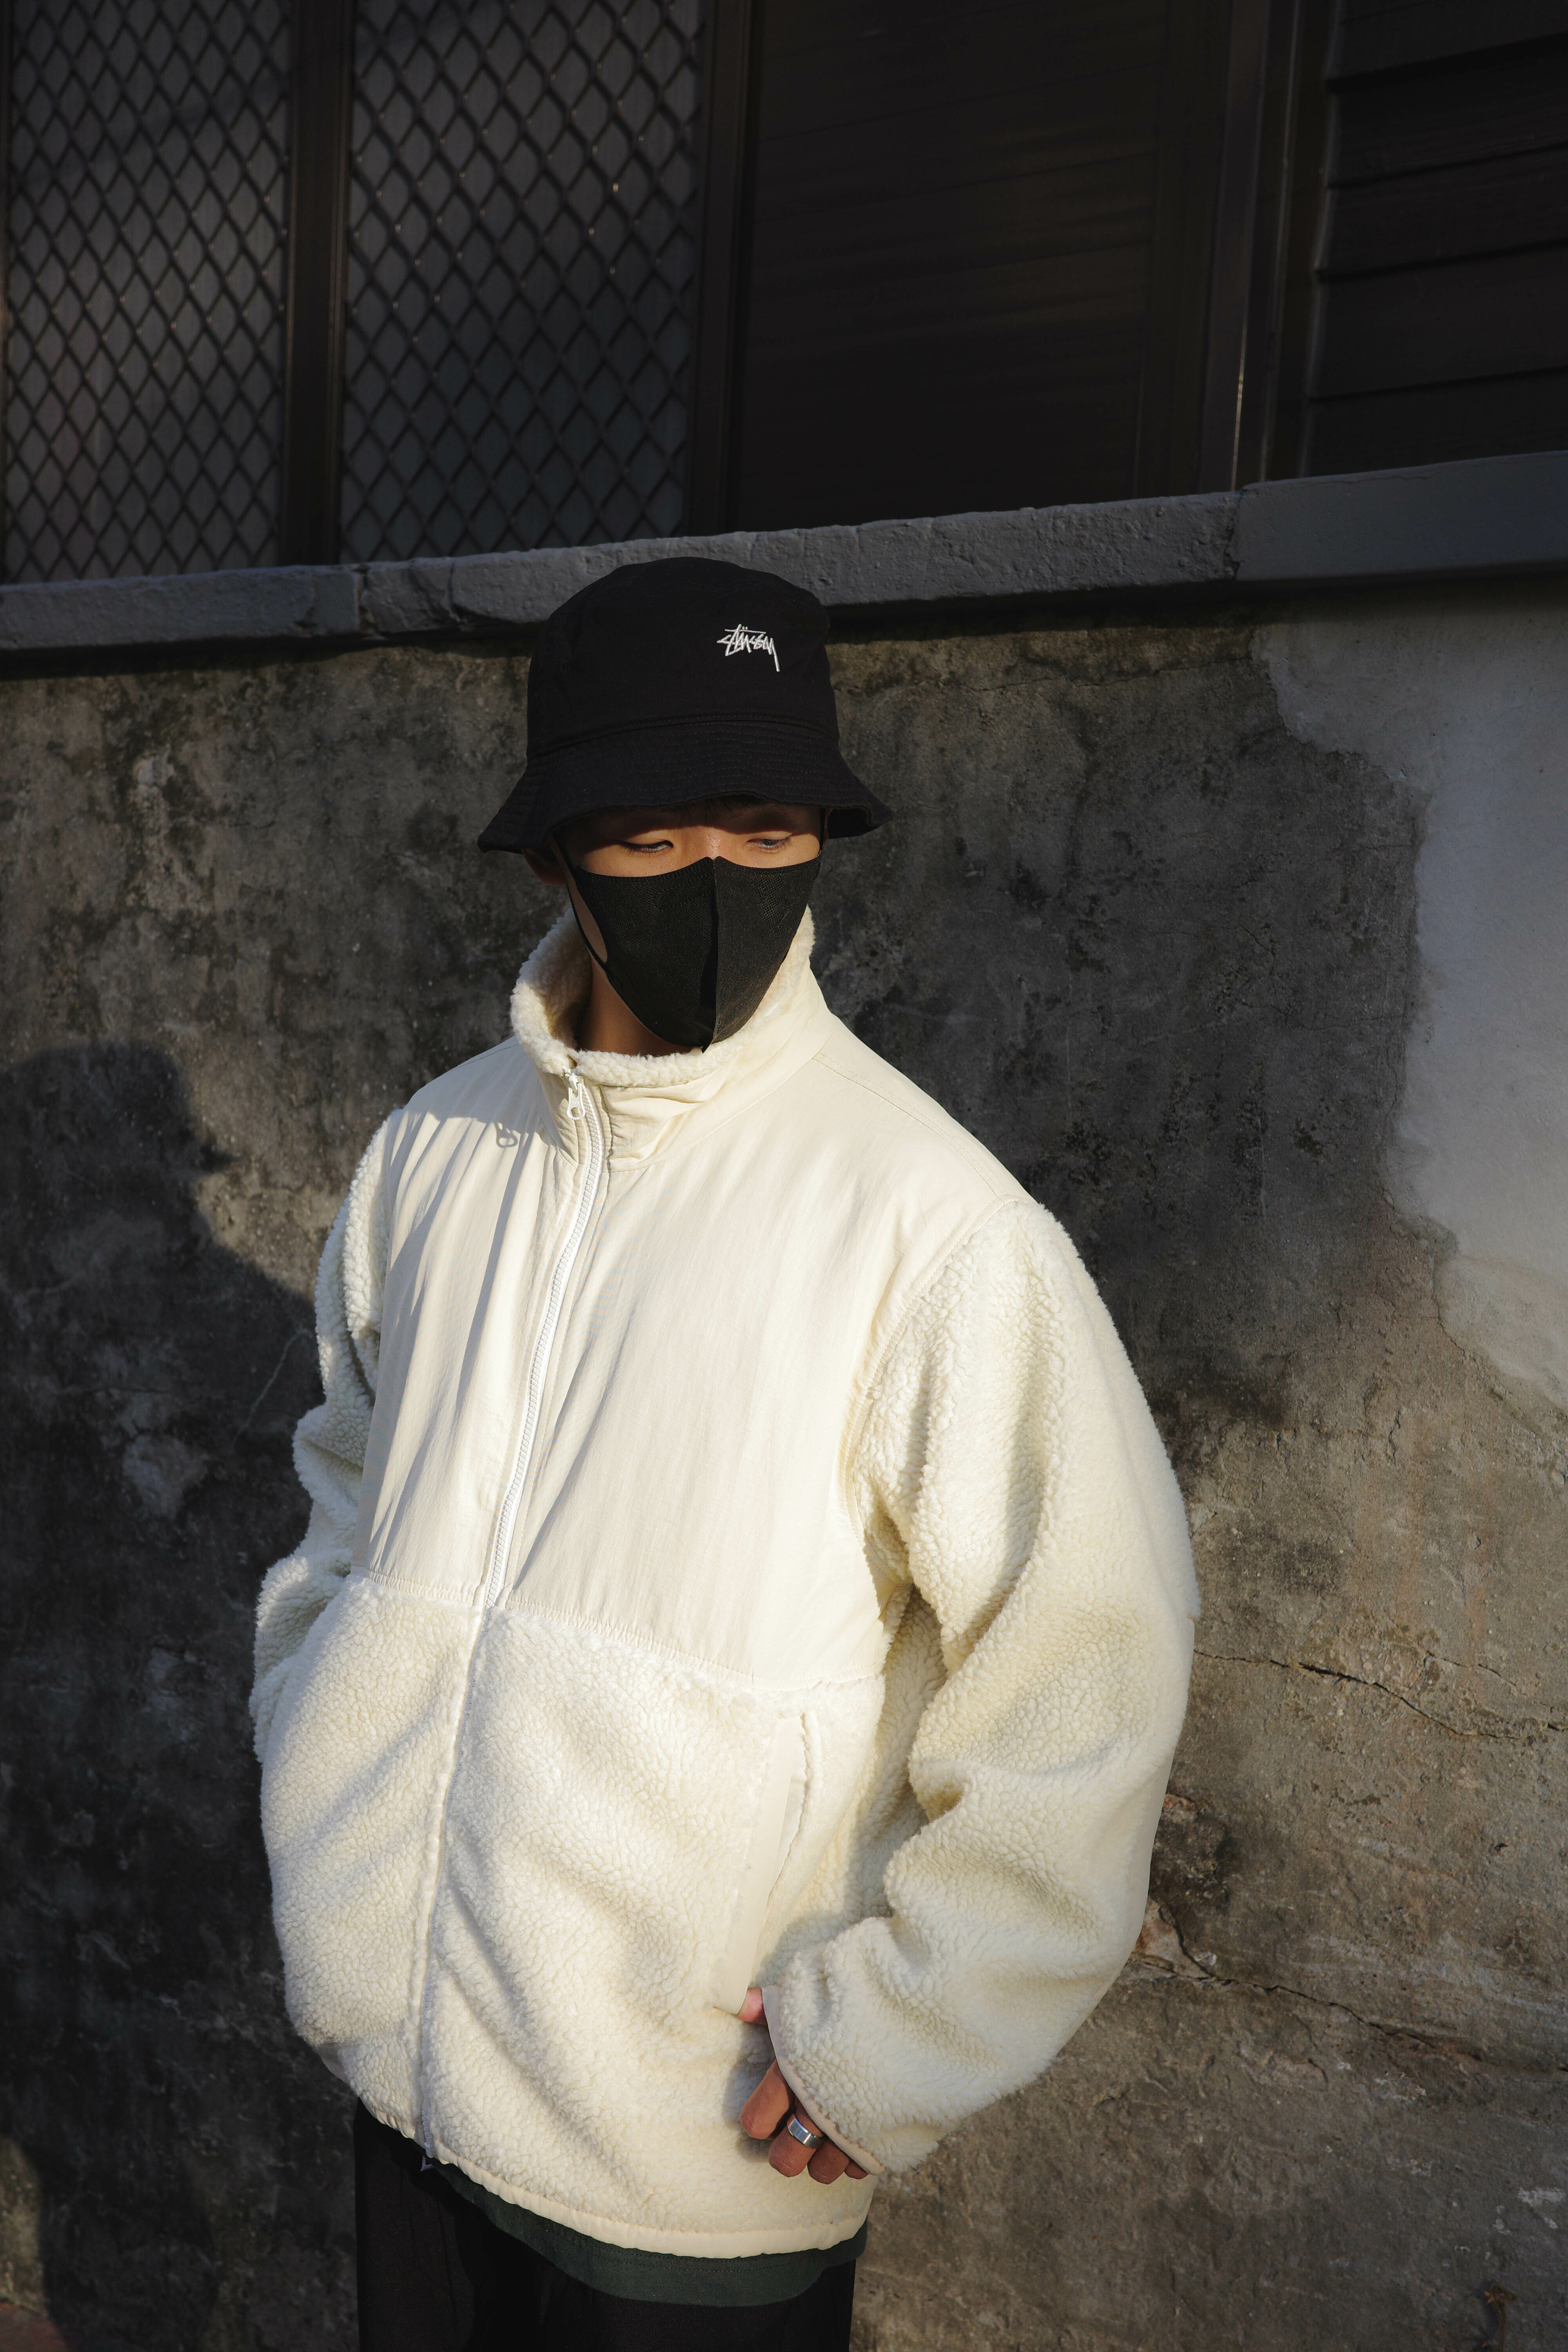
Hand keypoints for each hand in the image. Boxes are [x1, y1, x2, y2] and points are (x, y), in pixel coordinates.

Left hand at [737, 1988, 867, 2183]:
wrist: (924, 2009)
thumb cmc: (856, 1999)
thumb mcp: (808, 1994)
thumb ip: (770, 2006)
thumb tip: (739, 2005)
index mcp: (791, 2075)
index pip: (755, 2124)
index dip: (759, 2117)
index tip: (771, 2105)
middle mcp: (817, 2111)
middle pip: (783, 2161)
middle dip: (786, 2148)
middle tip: (796, 2128)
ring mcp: (852, 2132)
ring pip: (821, 2172)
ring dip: (821, 2156)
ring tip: (830, 2132)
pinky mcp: (884, 2144)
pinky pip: (858, 2171)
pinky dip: (856, 2156)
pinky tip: (860, 2129)